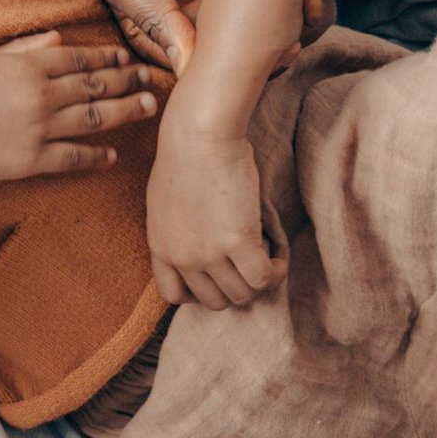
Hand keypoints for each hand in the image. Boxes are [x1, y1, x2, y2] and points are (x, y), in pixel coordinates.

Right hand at [0, 32, 157, 185]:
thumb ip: (24, 46)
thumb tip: (58, 37)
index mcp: (27, 66)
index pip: (79, 58)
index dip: (108, 58)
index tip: (127, 58)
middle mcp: (39, 95)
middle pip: (95, 85)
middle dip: (127, 81)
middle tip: (151, 78)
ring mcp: (39, 128)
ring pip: (94, 118)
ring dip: (125, 111)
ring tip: (147, 106)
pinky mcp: (33, 159)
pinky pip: (74, 156)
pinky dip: (96, 155)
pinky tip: (113, 154)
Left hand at [145, 121, 284, 309]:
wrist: (198, 137)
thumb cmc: (185, 158)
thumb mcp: (166, 203)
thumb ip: (177, 232)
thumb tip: (201, 248)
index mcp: (159, 246)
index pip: (173, 295)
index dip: (199, 291)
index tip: (217, 276)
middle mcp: (181, 256)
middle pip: (214, 300)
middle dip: (234, 286)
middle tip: (247, 262)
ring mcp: (207, 252)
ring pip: (241, 294)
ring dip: (257, 279)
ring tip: (264, 254)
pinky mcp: (237, 241)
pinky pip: (263, 278)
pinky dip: (275, 271)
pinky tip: (276, 254)